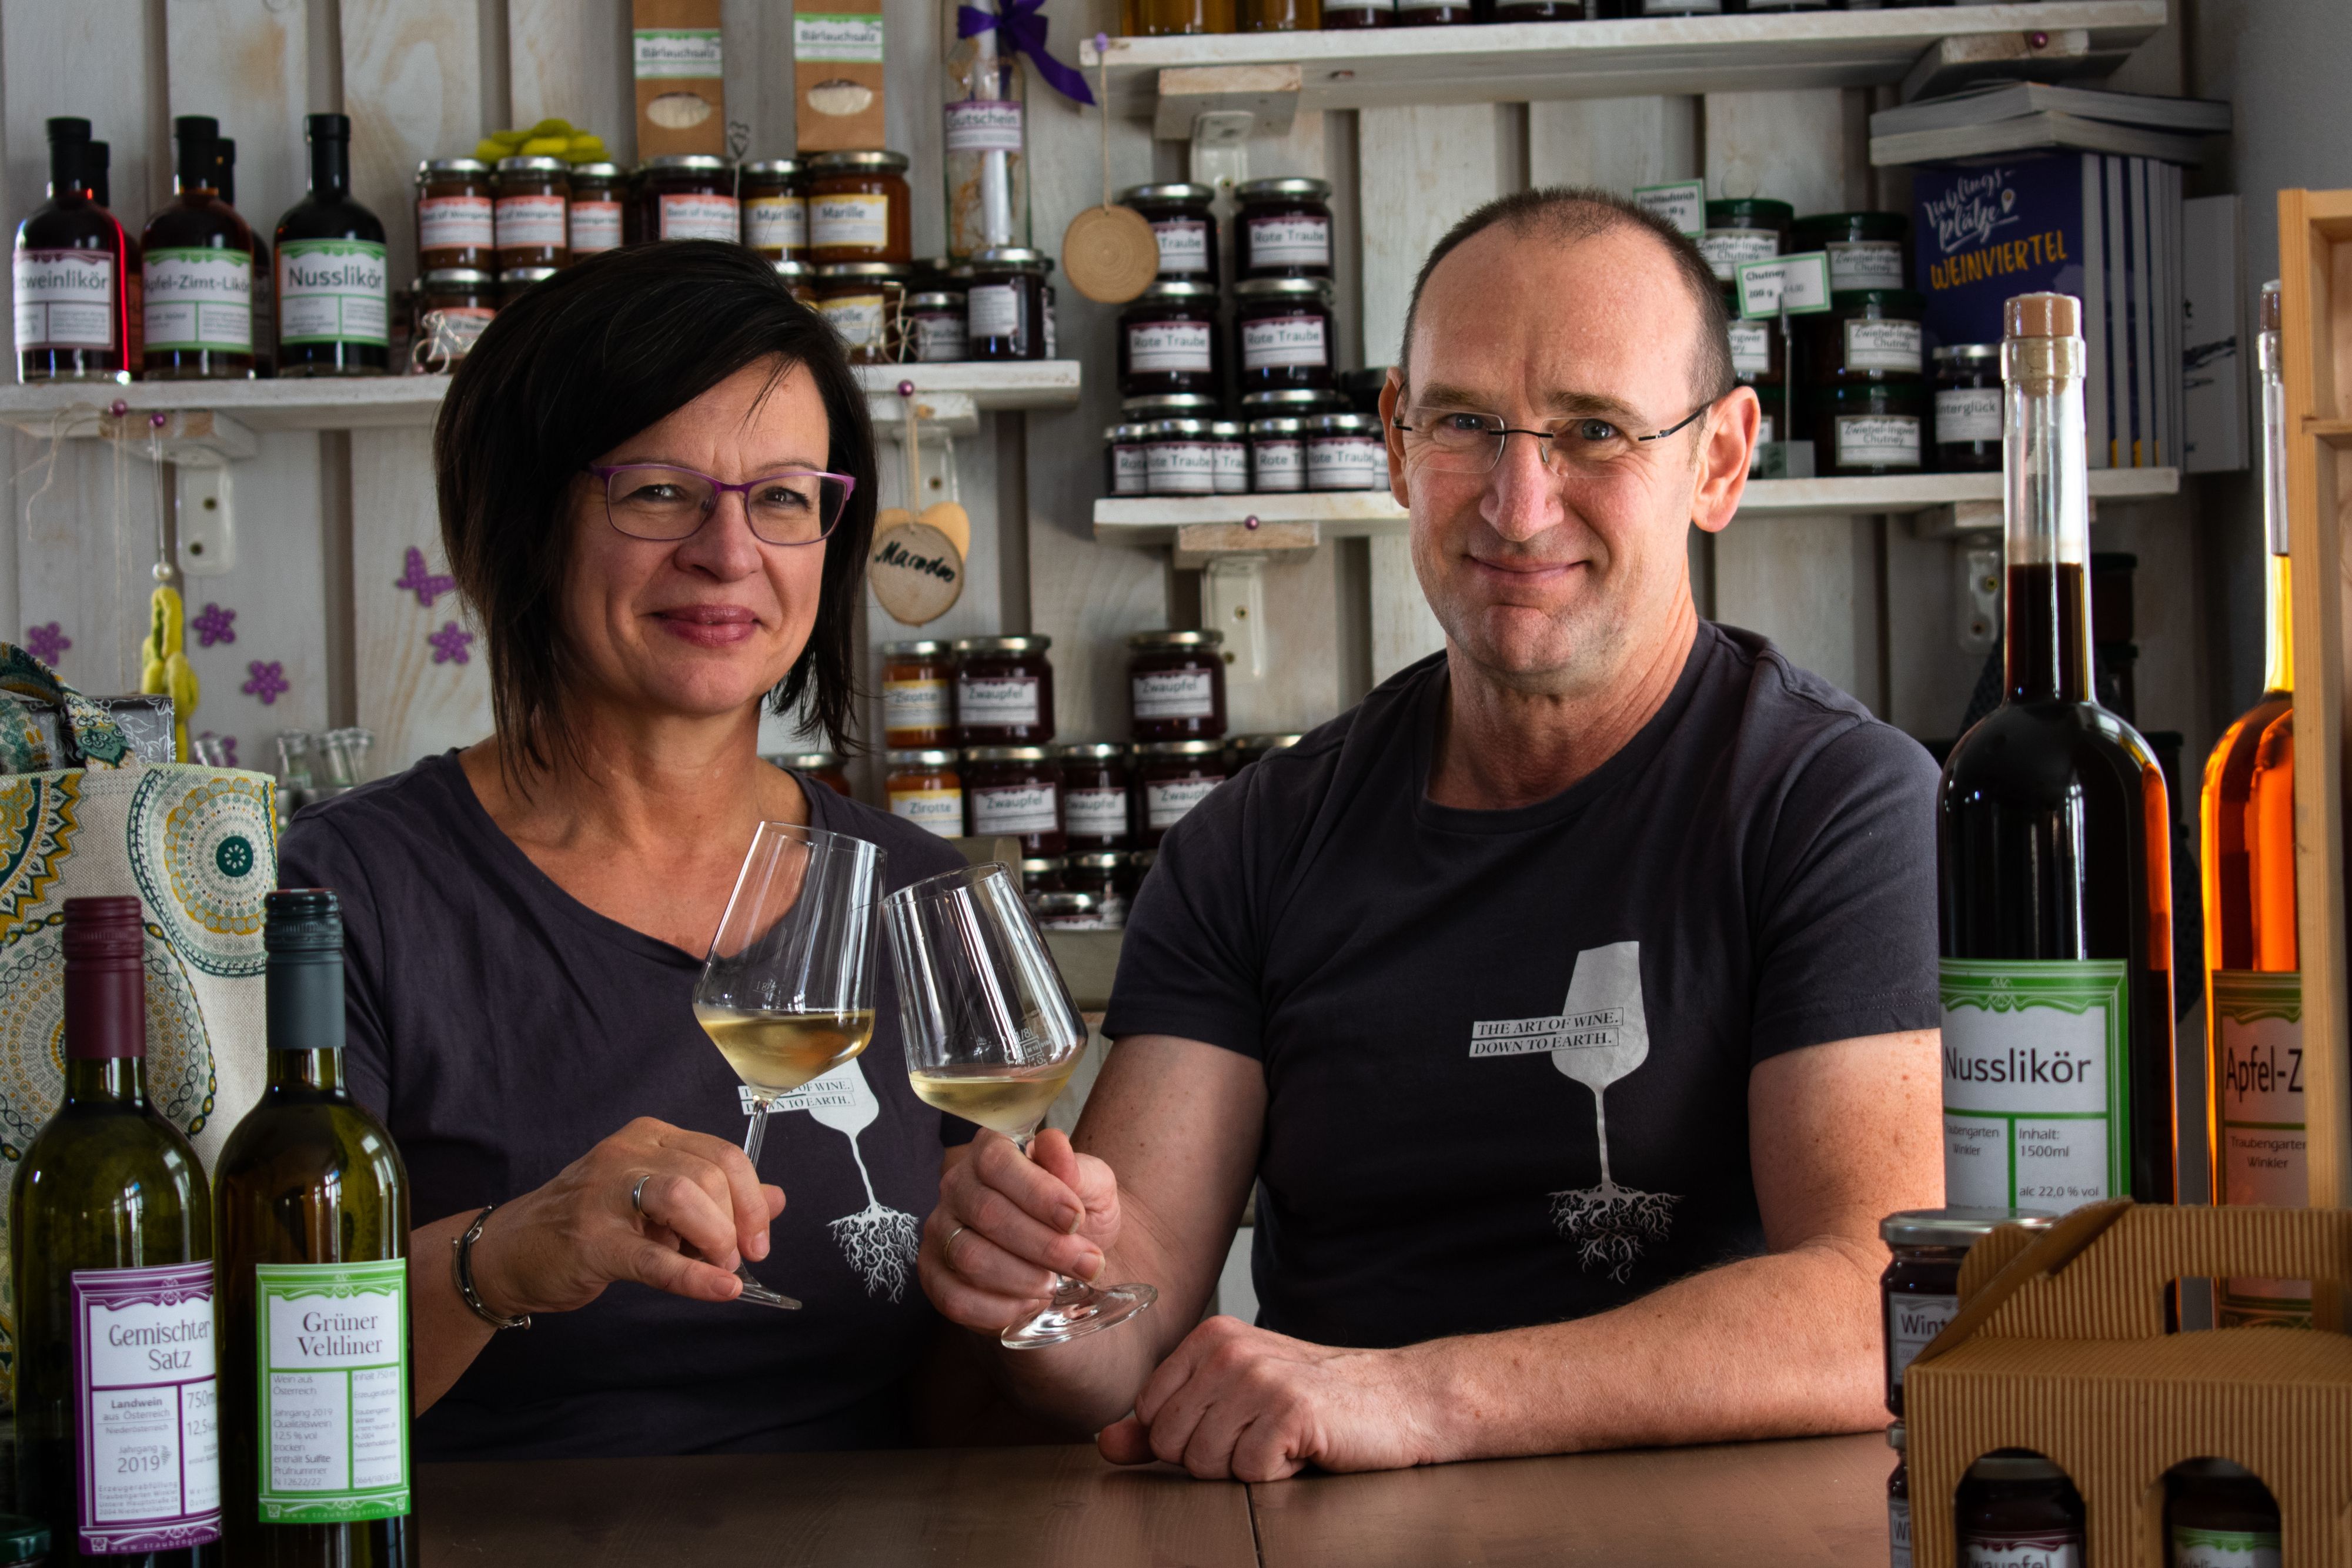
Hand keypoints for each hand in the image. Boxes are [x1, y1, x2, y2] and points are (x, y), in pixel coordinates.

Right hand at [470, 1116, 784, 1315]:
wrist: (510, 1253)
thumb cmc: (589, 1223)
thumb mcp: (657, 1198)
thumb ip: (717, 1196)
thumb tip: (777, 1199)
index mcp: (649, 1138)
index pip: (722, 1155)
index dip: (754, 1198)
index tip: (761, 1237)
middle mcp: (627, 1155)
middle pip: (709, 1173)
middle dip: (738, 1221)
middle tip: (737, 1258)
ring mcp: (604, 1195)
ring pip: (685, 1197)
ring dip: (717, 1238)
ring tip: (719, 1267)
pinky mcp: (591, 1241)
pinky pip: (653, 1257)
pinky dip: (693, 1276)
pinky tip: (718, 1289)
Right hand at [919, 1128, 1122, 1332]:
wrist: (1068, 1255)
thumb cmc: (1076, 1213)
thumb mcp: (1092, 1185)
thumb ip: (1076, 1168)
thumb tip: (1052, 1146)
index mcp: (990, 1151)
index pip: (998, 1163)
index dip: (1038, 1193)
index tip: (1076, 1220)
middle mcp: (956, 1186)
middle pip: (988, 1214)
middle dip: (1044, 1246)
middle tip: (1086, 1265)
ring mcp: (939, 1231)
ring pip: (970, 1258)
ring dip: (1022, 1279)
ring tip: (1055, 1285)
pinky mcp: (934, 1275)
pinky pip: (955, 1298)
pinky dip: (999, 1309)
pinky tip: (1028, 1304)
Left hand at [1098, 1316, 1446, 1481]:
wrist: (1397, 1397)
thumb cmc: (1315, 1399)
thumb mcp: (1232, 1400)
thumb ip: (1164, 1422)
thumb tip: (1107, 1443)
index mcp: (1209, 1339)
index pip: (1149, 1414)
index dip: (1188, 1437)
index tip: (1232, 1424)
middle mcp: (1228, 1351)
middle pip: (1171, 1443)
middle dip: (1214, 1457)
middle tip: (1260, 1435)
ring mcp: (1259, 1378)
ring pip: (1205, 1462)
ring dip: (1245, 1468)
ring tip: (1280, 1441)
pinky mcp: (1289, 1411)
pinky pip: (1248, 1472)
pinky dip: (1276, 1475)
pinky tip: (1302, 1450)